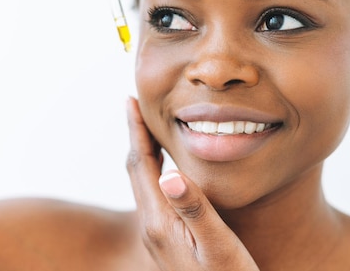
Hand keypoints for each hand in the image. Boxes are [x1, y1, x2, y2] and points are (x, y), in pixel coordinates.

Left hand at [126, 97, 259, 270]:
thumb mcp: (218, 249)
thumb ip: (196, 211)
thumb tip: (169, 173)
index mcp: (160, 222)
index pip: (141, 164)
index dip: (137, 130)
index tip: (131, 100)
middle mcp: (152, 226)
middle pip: (137, 169)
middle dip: (136, 135)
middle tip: (136, 105)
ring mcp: (158, 235)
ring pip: (144, 181)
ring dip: (144, 151)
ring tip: (149, 128)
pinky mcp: (167, 240)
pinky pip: (155, 193)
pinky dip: (156, 170)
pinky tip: (168, 169)